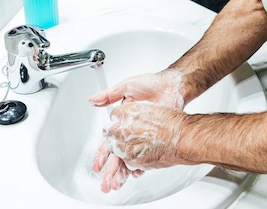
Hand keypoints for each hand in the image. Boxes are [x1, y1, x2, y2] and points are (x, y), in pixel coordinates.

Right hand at [89, 69, 185, 191]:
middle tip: (106, 182)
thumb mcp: (127, 86)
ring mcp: (143, 134)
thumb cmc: (152, 84)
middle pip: (118, 153)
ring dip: (123, 171)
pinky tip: (135, 173)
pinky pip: (146, 155)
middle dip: (111, 169)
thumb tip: (93, 100)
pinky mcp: (155, 137)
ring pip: (130, 157)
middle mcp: (131, 129)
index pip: (109, 140)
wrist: (173, 86)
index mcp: (122, 119)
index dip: (102, 154)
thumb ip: (110, 94)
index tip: (97, 166)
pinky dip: (140, 165)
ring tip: (117, 183)